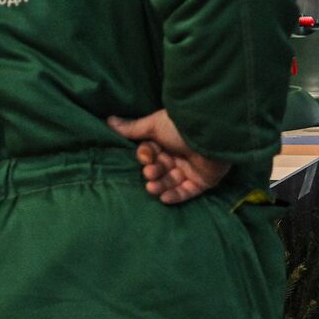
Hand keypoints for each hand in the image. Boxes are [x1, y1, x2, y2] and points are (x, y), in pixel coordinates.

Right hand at [108, 109, 229, 204]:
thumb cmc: (180, 126)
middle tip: (151, 172)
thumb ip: (132, 128)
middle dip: (153, 172)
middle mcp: (180, 154)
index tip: (146, 156)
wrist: (210, 133)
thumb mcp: (154, 125)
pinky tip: (164, 198)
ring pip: (171, 182)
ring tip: (153, 186)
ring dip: (160, 185)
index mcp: (168, 140)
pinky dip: (175, 196)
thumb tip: (108, 120)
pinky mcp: (204, 181)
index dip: (147, 156)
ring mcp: (192, 168)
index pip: (152, 153)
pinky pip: (187, 192)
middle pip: (160, 169)